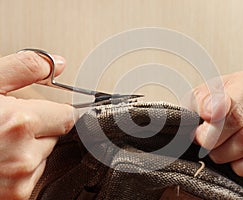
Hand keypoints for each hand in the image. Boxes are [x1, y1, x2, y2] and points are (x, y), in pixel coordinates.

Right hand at [0, 51, 77, 198]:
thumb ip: (24, 68)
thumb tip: (57, 64)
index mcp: (19, 123)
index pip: (68, 115)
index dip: (57, 110)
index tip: (47, 109)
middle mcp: (24, 156)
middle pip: (56, 135)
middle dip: (40, 127)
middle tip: (10, 125)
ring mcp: (20, 180)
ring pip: (44, 155)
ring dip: (30, 148)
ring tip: (0, 143)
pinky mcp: (16, 195)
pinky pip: (33, 175)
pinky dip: (22, 167)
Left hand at [190, 71, 242, 189]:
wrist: (216, 111)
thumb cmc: (207, 105)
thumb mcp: (196, 98)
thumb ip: (202, 102)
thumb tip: (212, 112)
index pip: (235, 115)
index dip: (213, 133)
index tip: (200, 137)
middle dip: (221, 150)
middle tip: (208, 148)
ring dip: (241, 165)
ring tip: (226, 158)